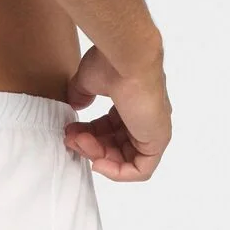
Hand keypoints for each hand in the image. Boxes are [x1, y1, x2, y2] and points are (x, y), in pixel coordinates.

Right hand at [64, 45, 170, 179]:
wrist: (127, 58)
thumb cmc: (112, 63)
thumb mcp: (88, 81)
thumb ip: (81, 94)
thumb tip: (75, 105)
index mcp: (132, 103)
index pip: (111, 130)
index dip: (90, 135)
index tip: (72, 130)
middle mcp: (144, 117)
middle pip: (116, 146)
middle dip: (90, 146)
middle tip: (71, 138)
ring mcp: (152, 129)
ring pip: (124, 158)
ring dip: (97, 155)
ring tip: (80, 142)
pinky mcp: (157, 141)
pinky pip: (140, 170)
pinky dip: (118, 172)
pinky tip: (98, 162)